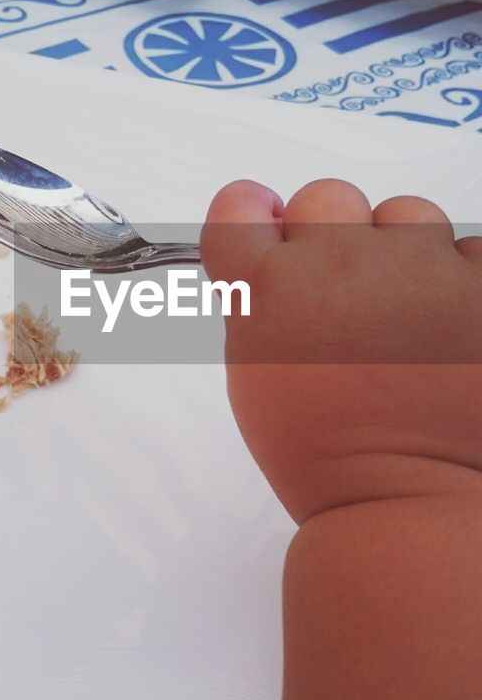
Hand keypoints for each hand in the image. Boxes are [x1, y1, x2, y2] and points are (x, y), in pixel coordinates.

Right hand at [200, 179, 481, 524]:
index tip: (270, 230)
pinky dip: (459, 279)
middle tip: (346, 295)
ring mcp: (417, 266)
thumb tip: (282, 262)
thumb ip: (263, 305)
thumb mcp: (261, 376)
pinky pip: (469, 249)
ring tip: (407, 316)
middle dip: (331, 237)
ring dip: (400, 251)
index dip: (256, 216)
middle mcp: (338, 260)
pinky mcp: (481, 284)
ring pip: (404, 215)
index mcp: (268, 287)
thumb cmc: (332, 456)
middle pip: (326, 199)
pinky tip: (448, 330)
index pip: (240, 205)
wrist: (413, 500)